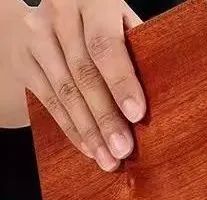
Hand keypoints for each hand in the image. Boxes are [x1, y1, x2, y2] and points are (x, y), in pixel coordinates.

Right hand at [9, 0, 144, 170]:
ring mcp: (36, 38)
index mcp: (92, 1)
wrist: (56, 10)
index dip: (121, 82)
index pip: (106, 45)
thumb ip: (136, 47)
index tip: (137, 114)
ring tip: (109, 159)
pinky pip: (48, 100)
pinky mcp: (23, 60)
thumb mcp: (122, 20)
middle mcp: (59, 16)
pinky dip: (71, 128)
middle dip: (105, 117)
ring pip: (64, 92)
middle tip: (123, 149)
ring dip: (88, 131)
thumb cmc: (105, 19)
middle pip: (84, 75)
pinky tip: (89, 148)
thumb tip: (164, 94)